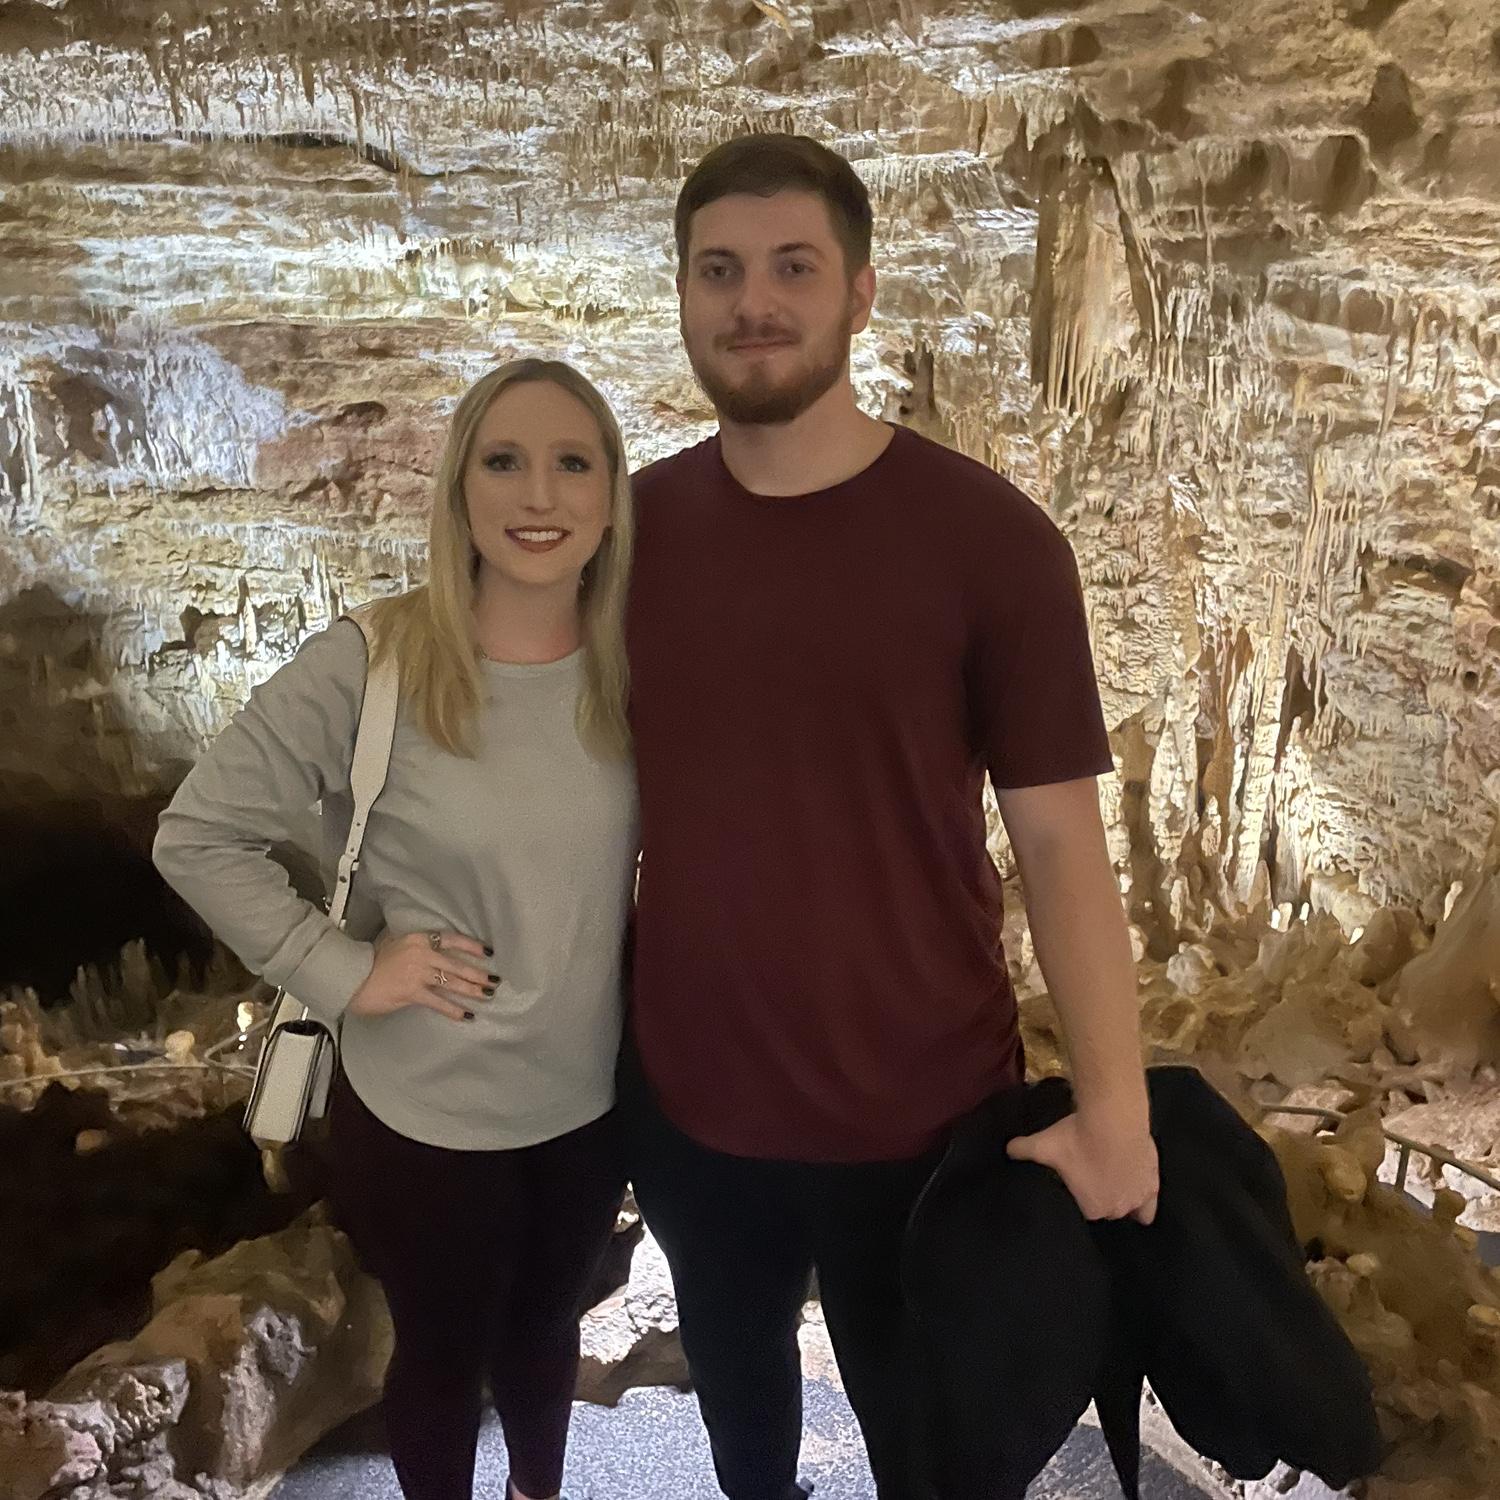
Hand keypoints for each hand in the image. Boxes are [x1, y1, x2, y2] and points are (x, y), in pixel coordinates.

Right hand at [347, 929, 498, 1022]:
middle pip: (457, 964)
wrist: (353, 978)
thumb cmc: (371, 961)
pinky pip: (439, 1002)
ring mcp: (418, 974)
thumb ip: (413, 942)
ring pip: (452, 982)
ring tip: (486, 995)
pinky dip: (454, 1010)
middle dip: (478, 974)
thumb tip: (429, 943)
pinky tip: (466, 1015)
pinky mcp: (412, 993)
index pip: (451, 940)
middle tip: (494, 980)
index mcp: (418, 939)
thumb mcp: (393, 942)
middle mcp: (421, 954)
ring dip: (472, 990)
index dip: (471, 946)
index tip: (488, 952)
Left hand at [1006, 1109, 1158, 1224]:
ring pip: (1131, 1209)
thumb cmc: (1076, 1138)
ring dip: (1123, 1199)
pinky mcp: (1153, 1182)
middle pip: (1107, 1210)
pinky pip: (1151, 1203)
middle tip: (1092, 1176)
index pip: (1084, 1210)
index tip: (1075, 1182)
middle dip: (1101, 1197)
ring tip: (1115, 1184)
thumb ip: (1023, 1150)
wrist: (1113, 1121)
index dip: (1079, 1196)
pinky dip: (1146, 1201)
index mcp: (1091, 1208)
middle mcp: (1116, 1209)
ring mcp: (1137, 1197)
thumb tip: (1007, 1150)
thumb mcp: (1043, 1144)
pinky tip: (1142, 1200)